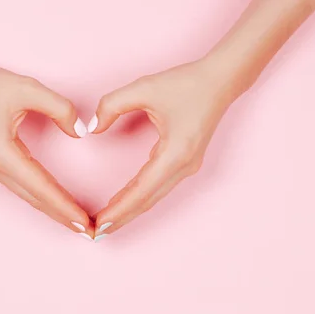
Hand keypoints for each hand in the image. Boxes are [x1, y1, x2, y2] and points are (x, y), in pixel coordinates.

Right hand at [0, 61, 92, 236]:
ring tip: (78, 222)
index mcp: (1, 154)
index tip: (84, 223)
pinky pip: (23, 188)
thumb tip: (80, 133)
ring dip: (53, 210)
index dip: (65, 206)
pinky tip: (57, 204)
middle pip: (35, 200)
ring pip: (29, 197)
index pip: (41, 187)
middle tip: (90, 232)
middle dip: (63, 217)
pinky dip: (42, 198)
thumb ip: (60, 108)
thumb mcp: (28, 88)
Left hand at [89, 59, 238, 238]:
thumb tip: (93, 128)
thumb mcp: (144, 87)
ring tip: (106, 223)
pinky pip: (158, 187)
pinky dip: (139, 198)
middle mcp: (183, 167)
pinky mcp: (184, 163)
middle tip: (96, 233)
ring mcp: (186, 167)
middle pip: (147, 201)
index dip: (119, 209)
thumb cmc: (186, 83)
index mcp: (175, 153)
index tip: (100, 224)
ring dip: (130, 211)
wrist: (221, 80)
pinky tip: (124, 203)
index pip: (141, 191)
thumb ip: (112, 105)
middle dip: (121, 218)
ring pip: (153, 197)